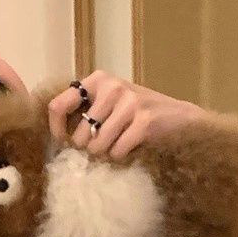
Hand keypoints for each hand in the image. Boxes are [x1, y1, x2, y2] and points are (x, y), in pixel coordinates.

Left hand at [47, 69, 206, 160]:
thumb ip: (86, 110)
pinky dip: (122, 156)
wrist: (180, 117)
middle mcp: (111, 87)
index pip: (58, 105)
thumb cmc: (139, 113)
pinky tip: (131, 148)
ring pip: (97, 147)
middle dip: (89, 148)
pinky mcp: (143, 121)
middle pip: (79, 136)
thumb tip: (58, 137)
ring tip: (119, 144)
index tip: (64, 142)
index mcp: (98, 80)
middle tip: (105, 144)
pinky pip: (117, 151)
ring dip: (107, 154)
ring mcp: (128, 103)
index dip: (57, 130)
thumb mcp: (110, 103)